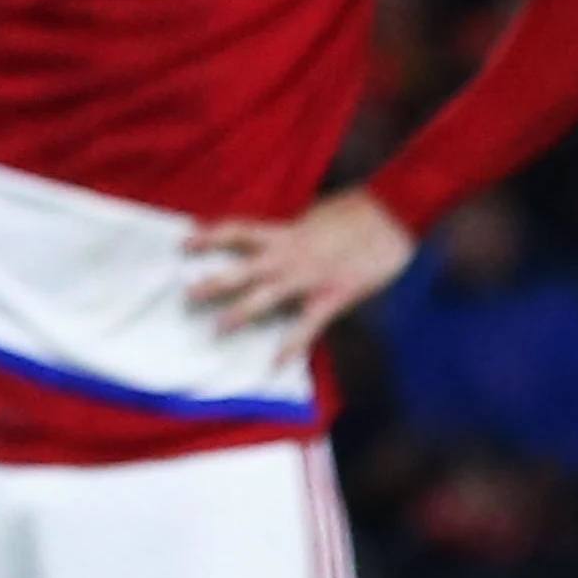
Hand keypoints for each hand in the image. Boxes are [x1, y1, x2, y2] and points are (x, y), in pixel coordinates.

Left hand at [182, 189, 412, 357]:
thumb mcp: (319, 215)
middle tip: (185, 296)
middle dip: (213, 283)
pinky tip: (276, 364)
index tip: (182, 243)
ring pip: (265, 297)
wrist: (395, 216)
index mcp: (286, 233)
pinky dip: (292, 345)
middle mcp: (290, 255)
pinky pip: (307, 325)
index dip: (209, 235)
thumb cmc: (360, 213)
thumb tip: (281, 233)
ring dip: (240, 313)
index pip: (237, 230)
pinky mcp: (333, 295)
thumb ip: (295, 229)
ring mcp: (309, 277)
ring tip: (216, 329)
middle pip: (242, 269)